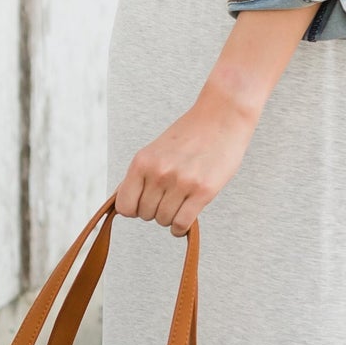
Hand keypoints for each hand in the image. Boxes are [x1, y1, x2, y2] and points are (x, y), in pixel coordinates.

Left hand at [114, 3, 312, 233]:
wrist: (222, 117)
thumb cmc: (190, 134)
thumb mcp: (156, 150)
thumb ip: (141, 175)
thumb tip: (124, 205)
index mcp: (142, 162)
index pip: (124, 206)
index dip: (134, 209)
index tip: (144, 204)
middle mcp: (159, 173)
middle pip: (145, 215)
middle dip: (155, 211)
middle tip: (168, 199)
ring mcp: (181, 182)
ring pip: (164, 220)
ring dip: (170, 218)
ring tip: (180, 203)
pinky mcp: (203, 191)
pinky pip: (182, 223)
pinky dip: (181, 227)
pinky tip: (186, 218)